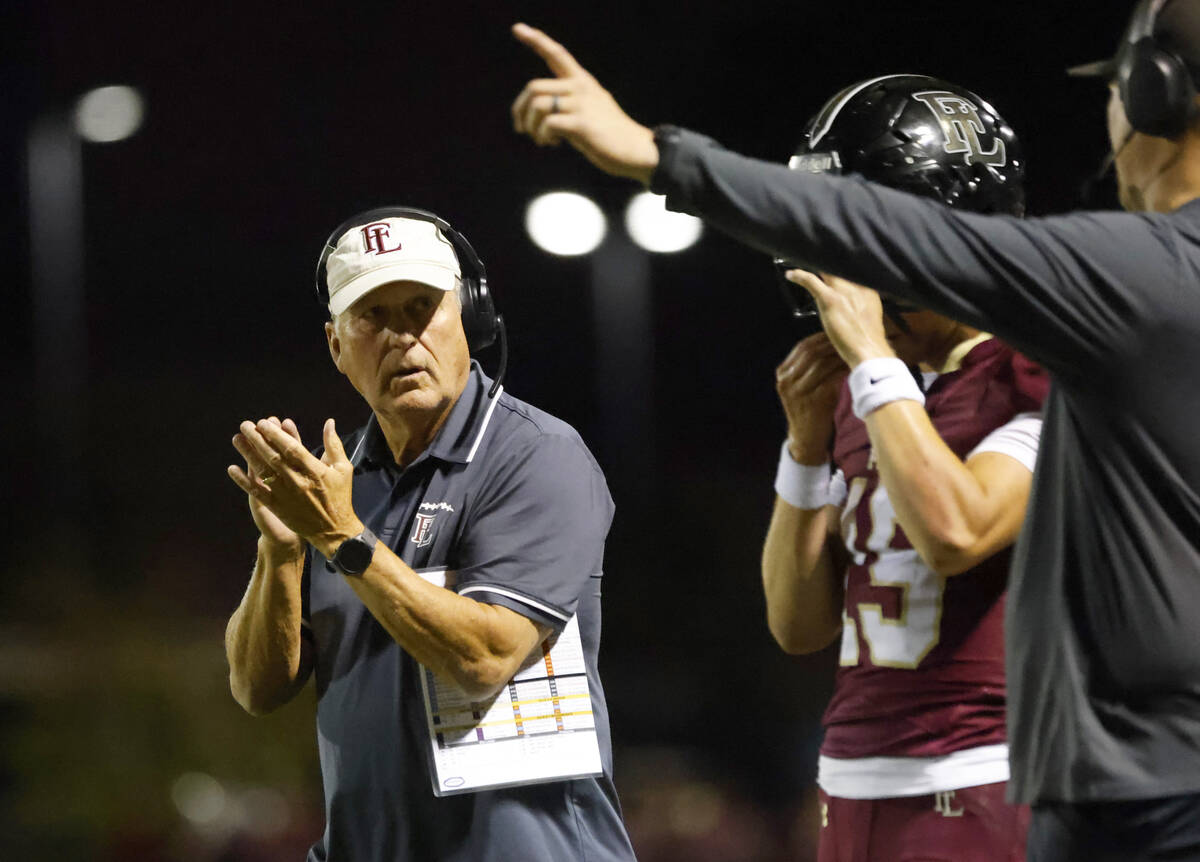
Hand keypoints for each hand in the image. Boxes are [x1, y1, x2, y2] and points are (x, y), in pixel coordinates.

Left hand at [228, 417, 362, 558]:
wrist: (333, 530)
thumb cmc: (340, 496)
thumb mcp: (343, 468)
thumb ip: (333, 444)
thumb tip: (329, 422)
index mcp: (315, 470)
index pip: (292, 448)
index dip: (277, 434)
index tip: (265, 422)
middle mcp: (298, 481)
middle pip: (273, 456)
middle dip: (257, 439)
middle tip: (246, 425)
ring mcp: (286, 495)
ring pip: (263, 471)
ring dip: (248, 454)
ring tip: (237, 439)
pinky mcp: (277, 507)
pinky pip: (257, 492)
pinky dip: (244, 481)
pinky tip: (232, 469)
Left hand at [511, 23, 658, 183]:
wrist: (634, 150)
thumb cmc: (608, 134)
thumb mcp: (588, 108)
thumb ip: (566, 102)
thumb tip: (535, 110)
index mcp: (582, 80)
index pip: (556, 53)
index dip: (536, 39)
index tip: (517, 28)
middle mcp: (580, 86)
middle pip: (534, 86)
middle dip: (520, 109)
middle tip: (522, 129)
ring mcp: (581, 103)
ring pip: (538, 105)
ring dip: (532, 126)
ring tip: (542, 139)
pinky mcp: (581, 123)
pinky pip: (548, 124)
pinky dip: (543, 136)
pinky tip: (553, 143)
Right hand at [776, 334, 848, 463]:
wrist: (806, 440)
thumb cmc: (810, 409)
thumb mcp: (802, 386)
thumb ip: (810, 367)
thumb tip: (834, 343)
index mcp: (782, 374)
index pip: (802, 347)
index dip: (822, 338)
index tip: (840, 334)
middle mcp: (786, 381)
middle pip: (811, 352)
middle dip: (832, 344)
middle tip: (851, 341)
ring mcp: (797, 392)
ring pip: (822, 364)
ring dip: (840, 356)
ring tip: (854, 352)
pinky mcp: (813, 402)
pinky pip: (831, 379)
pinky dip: (843, 371)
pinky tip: (854, 368)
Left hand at [785, 269, 894, 367]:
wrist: (869, 350)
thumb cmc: (868, 339)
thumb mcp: (869, 316)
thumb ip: (861, 306)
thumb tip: (850, 308)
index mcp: (868, 290)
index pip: (852, 271)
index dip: (840, 267)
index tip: (832, 263)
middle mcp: (857, 286)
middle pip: (838, 267)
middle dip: (827, 262)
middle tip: (814, 256)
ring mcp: (843, 291)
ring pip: (825, 270)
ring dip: (813, 266)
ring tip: (802, 260)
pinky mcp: (830, 299)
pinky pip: (811, 281)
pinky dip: (799, 276)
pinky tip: (791, 275)